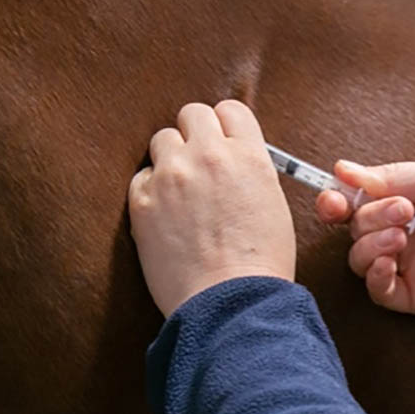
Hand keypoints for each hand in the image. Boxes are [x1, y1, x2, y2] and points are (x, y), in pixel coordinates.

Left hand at [128, 100, 294, 316]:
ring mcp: (172, 176)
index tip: (222, 143)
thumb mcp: (274, 206)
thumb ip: (251, 172)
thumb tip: (234, 163)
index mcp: (249, 155)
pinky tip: (166, 217)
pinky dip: (152, 191)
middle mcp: (209, 156)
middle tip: (199, 164)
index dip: (225, 127)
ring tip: (182, 193)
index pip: (230, 111)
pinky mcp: (142, 200)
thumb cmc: (260, 265)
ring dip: (171, 160)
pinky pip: (141, 176)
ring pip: (163, 141)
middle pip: (192, 114)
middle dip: (195, 135)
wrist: (231, 302)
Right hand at [316, 156, 414, 351]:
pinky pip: (377, 290)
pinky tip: (394, 262)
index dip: (339, 198)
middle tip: (402, 212)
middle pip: (356, 226)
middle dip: (368, 216)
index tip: (333, 198)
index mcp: (412, 198)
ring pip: (359, 258)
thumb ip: (393, 176)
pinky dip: (376, 275)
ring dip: (371, 243)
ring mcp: (410, 265)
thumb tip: (344, 170)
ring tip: (403, 237)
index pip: (360, 199)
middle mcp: (406, 231)